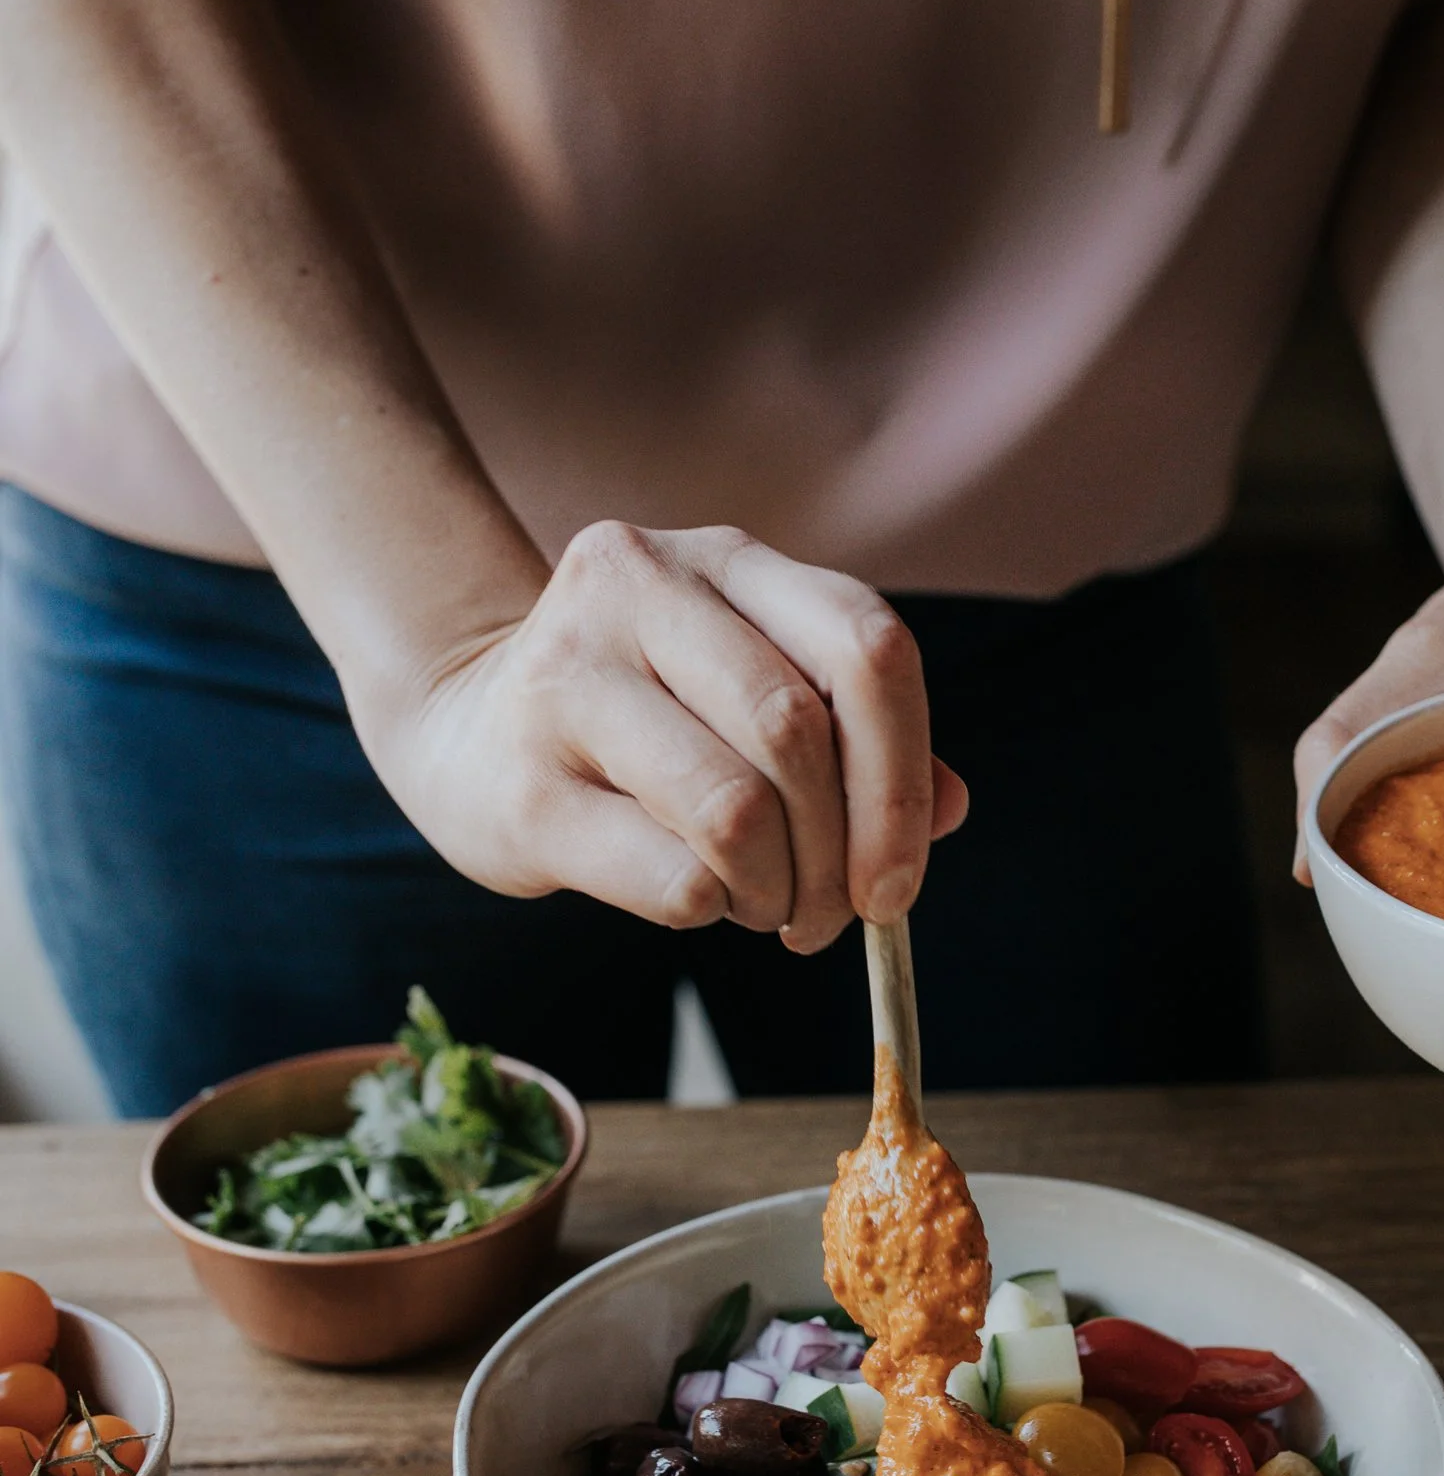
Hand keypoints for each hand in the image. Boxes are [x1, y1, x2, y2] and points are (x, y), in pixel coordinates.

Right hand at [353, 522, 968, 950]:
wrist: (459, 729)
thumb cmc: (640, 724)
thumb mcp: (749, 696)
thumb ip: (854, 741)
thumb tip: (951, 809)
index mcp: (724, 561)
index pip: (867, 646)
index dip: (905, 775)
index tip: (901, 876)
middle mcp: (640, 588)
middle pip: (800, 733)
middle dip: (841, 856)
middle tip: (831, 914)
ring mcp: (568, 677)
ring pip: (737, 810)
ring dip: (777, 890)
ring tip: (766, 905)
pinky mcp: (524, 784)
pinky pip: (673, 876)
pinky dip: (712, 910)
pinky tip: (697, 898)